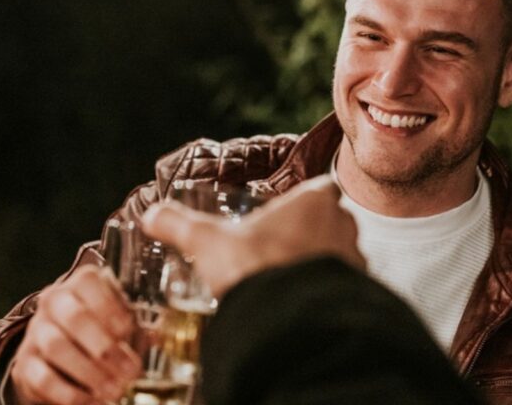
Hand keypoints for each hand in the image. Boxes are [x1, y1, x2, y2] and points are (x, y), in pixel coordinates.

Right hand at [7, 265, 141, 403]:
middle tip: (129, 371)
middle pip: (74, 317)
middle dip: (105, 347)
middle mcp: (53, 302)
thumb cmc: (98, 332)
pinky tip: (93, 401)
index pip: (88, 282)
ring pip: (57, 346)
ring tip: (115, 390)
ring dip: (90, 372)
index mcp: (79, 284)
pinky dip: (71, 394)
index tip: (127, 331)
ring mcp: (36, 332)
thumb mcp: (119, 323)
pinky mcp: (25, 364)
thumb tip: (157, 336)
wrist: (56, 357)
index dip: (109, 306)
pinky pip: (44, 378)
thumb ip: (137, 327)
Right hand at [142, 175, 365, 297]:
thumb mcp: (207, 243)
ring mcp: (355, 260)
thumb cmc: (254, 269)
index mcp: (313, 201)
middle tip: (282, 249)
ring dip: (321, 263)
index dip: (306, 200)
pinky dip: (328, 292)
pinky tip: (303, 303)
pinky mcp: (359, 293)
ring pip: (341, 254)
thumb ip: (179, 225)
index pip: (322, 188)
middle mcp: (342, 225)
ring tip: (290, 279)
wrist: (287, 322)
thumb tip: (152, 215)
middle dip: (311, 233)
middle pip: (331, 221)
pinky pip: (346, 287)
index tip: (288, 213)